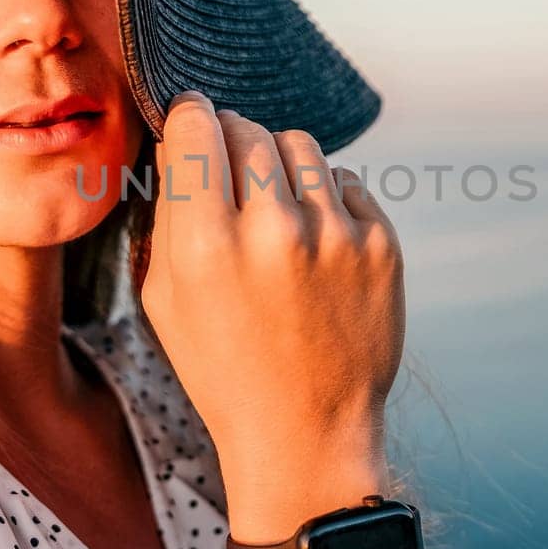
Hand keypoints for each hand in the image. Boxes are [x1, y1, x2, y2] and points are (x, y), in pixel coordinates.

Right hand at [139, 92, 405, 524]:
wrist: (305, 433)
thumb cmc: (222, 367)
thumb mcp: (165, 298)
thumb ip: (167, 212)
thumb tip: (182, 138)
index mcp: (207, 245)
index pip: (198, 126)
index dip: (190, 115)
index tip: (192, 120)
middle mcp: (274, 230)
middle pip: (247, 128)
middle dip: (230, 139)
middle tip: (228, 173)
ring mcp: (335, 235)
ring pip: (299, 145)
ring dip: (278, 164)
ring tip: (271, 209)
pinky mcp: (381, 244)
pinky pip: (344, 181)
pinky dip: (324, 198)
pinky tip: (312, 243)